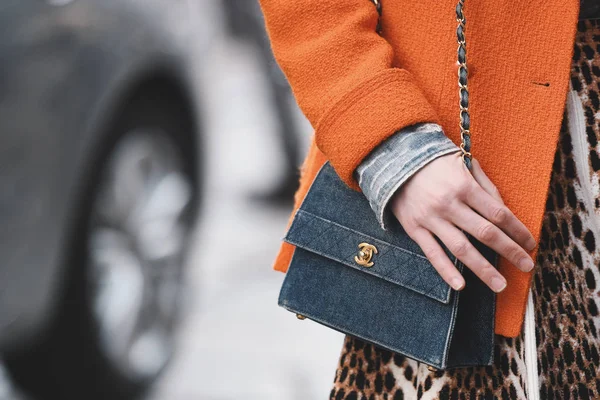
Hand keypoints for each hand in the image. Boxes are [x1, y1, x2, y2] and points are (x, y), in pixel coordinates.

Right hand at [390, 152, 536, 292]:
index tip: (530, 244)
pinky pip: (432, 253)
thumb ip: (486, 187)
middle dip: (510, 251)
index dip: (518, 231)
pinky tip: (461, 285)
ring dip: (483, 269)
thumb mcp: (464, 164)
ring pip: (462, 248)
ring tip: (501, 285)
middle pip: (486, 233)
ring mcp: (431, 219)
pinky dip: (446, 271)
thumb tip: (505, 212)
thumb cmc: (435, 162)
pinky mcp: (415, 228)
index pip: (498, 214)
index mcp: (465, 186)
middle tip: (527, 267)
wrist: (395, 162)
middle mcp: (449, 204)